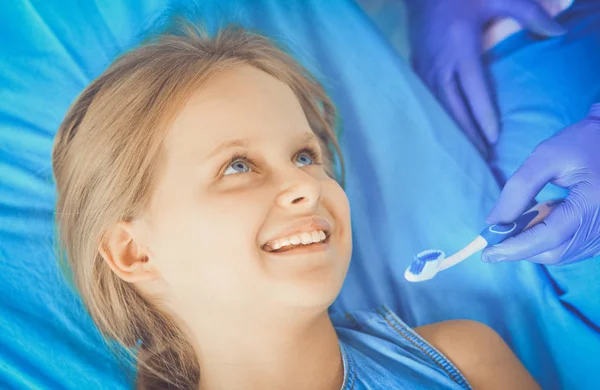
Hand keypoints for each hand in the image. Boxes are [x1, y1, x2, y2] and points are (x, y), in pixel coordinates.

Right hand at [406, 0, 565, 155]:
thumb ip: (529, 14)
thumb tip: (559, 32)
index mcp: (460, 49)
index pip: (473, 90)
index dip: (482, 116)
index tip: (493, 138)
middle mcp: (440, 65)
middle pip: (453, 107)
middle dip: (468, 134)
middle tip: (481, 157)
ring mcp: (425, 69)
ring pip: (438, 108)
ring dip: (452, 131)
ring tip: (465, 152)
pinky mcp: (416, 70)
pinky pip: (426, 101)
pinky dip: (436, 119)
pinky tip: (444, 132)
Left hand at [482, 104, 599, 264]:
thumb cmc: (578, 144)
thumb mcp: (544, 158)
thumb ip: (518, 190)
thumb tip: (494, 222)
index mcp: (591, 203)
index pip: (549, 236)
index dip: (515, 247)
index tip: (487, 252)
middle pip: (554, 252)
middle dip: (520, 249)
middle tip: (494, 239)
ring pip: (561, 254)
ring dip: (532, 246)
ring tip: (517, 223)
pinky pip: (570, 249)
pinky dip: (547, 243)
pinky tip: (536, 224)